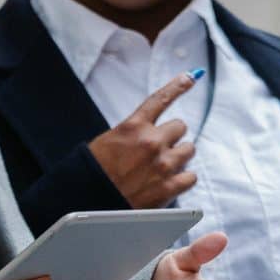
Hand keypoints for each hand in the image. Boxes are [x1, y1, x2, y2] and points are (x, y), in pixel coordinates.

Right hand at [88, 72, 200, 208]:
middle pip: (180, 128)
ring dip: (179, 156)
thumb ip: (133, 132)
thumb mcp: (109, 141)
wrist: (88, 202)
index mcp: (133, 127)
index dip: (178, 86)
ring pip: (189, 150)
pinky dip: (183, 179)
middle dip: (171, 137)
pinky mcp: (169, 187)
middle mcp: (151, 142)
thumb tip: (149, 131)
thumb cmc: (94, 172)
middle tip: (159, 149)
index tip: (191, 77)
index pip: (160, 99)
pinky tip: (170, 182)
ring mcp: (163, 165)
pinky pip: (191, 176)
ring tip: (163, 167)